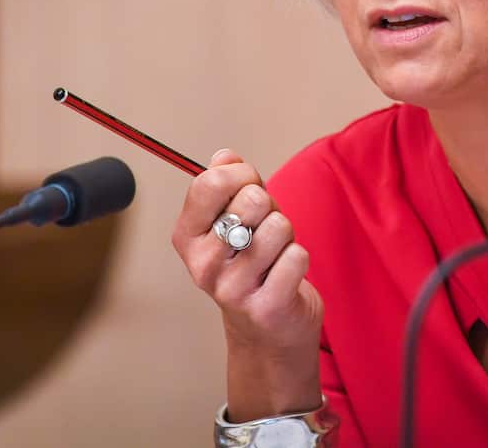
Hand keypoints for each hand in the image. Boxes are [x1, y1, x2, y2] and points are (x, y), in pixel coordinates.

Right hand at [171, 148, 323, 418]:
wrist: (268, 331)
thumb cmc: (253, 265)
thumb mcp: (234, 220)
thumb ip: (229, 185)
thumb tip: (224, 156)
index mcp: (188, 238)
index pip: (209, 183)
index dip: (241, 174)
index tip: (249, 185)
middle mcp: (203, 265)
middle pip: (251, 200)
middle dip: (270, 207)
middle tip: (265, 231)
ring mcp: (232, 289)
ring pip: (278, 226)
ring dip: (287, 234)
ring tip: (276, 254)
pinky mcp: (266, 306)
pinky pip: (297, 255)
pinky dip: (299, 259)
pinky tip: (286, 275)